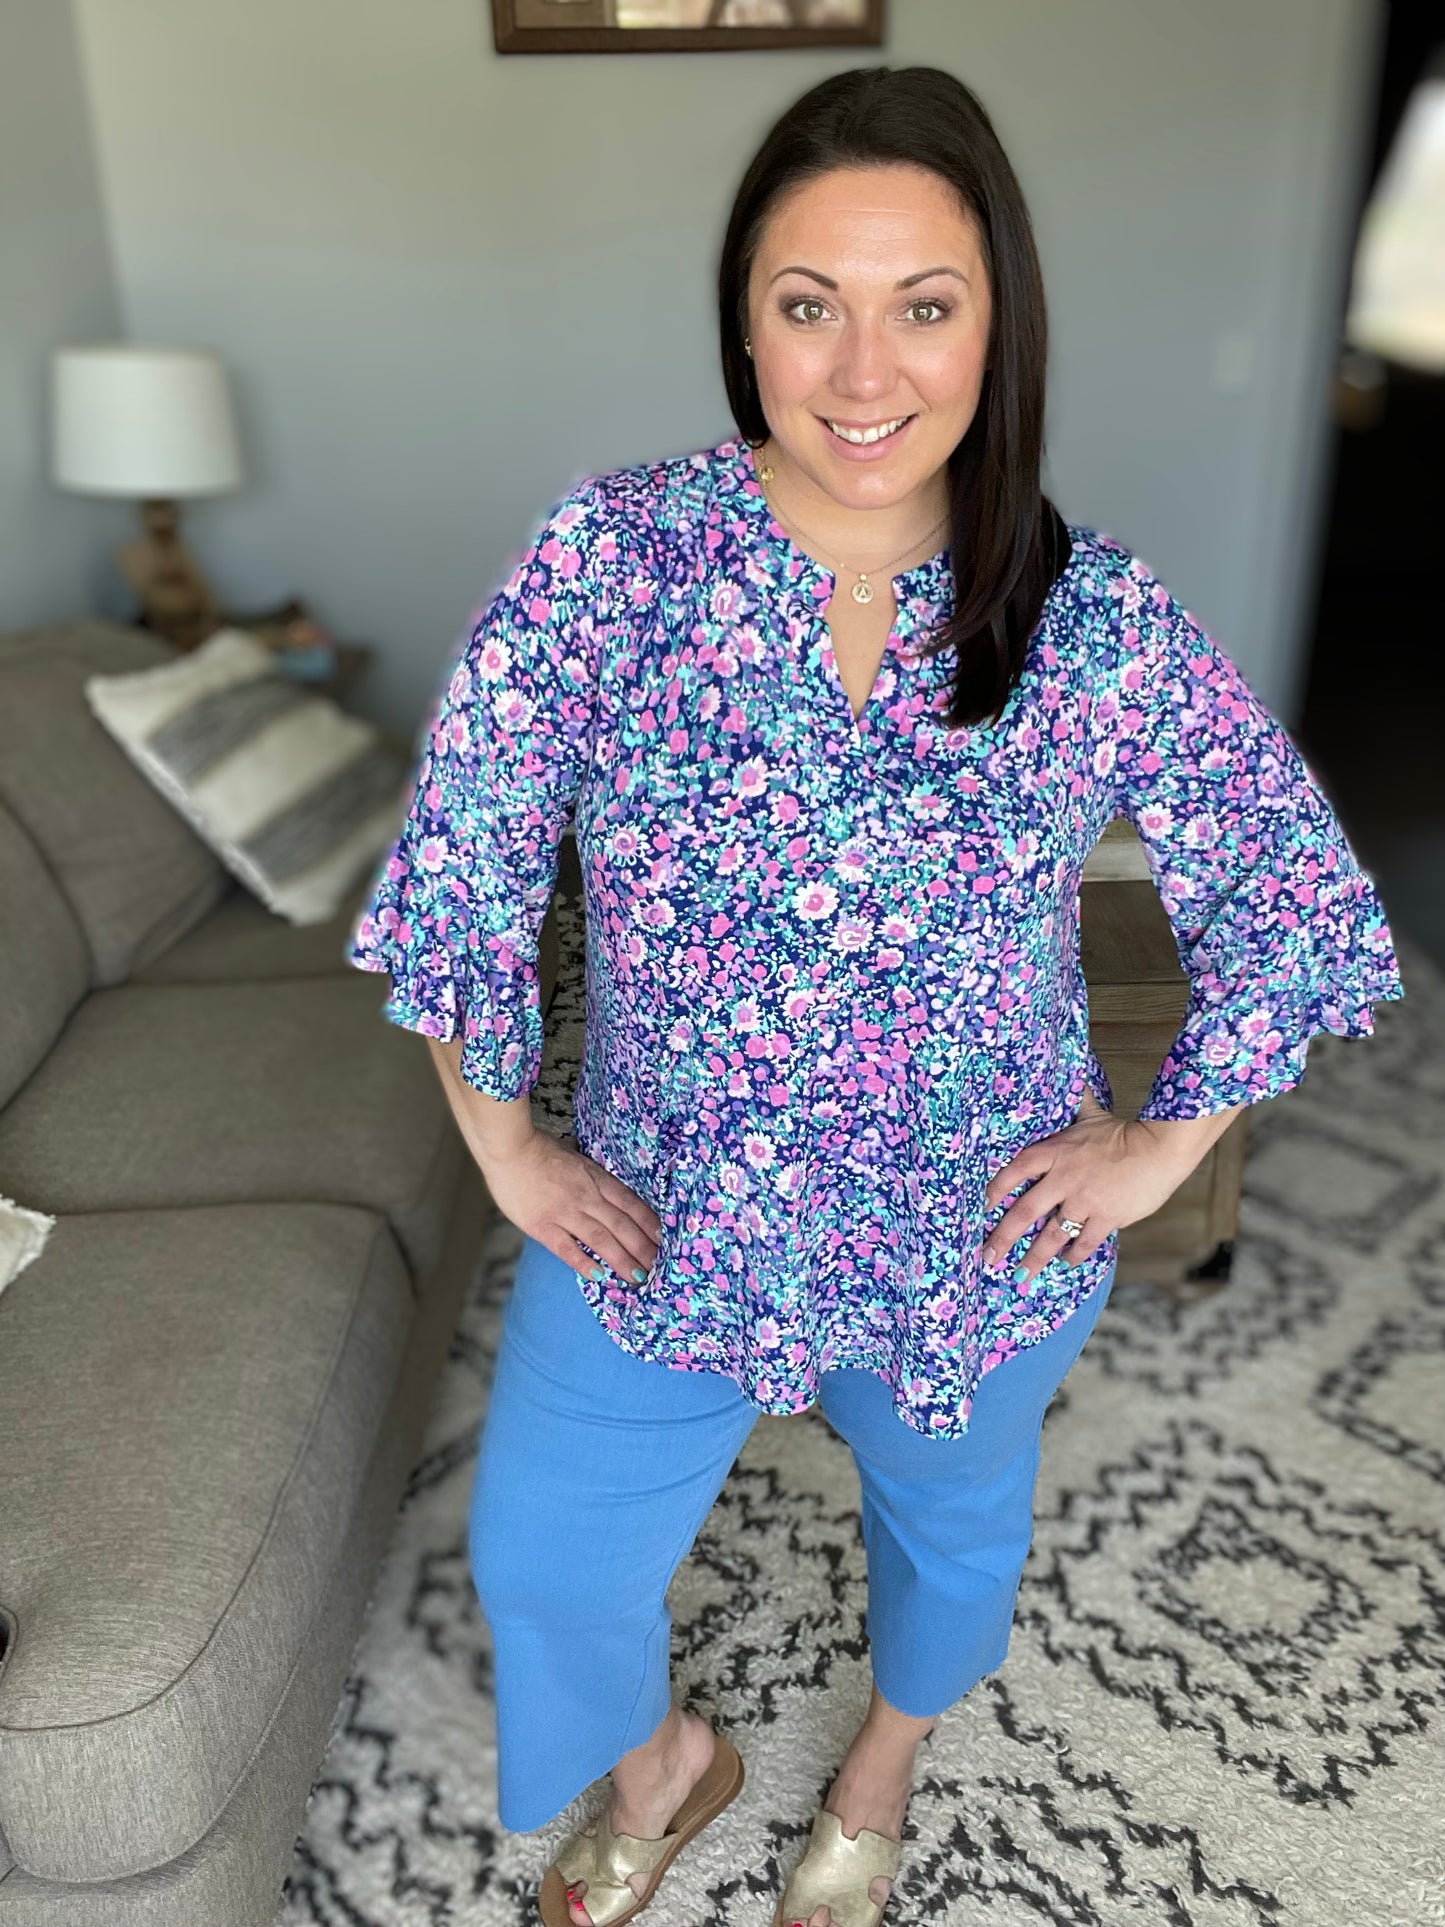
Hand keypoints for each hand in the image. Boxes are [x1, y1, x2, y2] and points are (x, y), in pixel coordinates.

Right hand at [478, 1127, 663, 1285]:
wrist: (508, 1149)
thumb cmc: (539, 1149)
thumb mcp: (575, 1156)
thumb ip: (588, 1171)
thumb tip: (598, 1178)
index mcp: (596, 1179)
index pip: (630, 1204)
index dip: (648, 1223)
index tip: (663, 1240)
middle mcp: (586, 1197)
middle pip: (622, 1225)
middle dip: (643, 1248)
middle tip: (659, 1267)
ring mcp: (565, 1212)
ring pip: (601, 1240)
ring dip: (622, 1260)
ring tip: (638, 1277)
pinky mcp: (542, 1226)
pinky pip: (567, 1248)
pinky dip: (584, 1262)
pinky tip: (599, 1276)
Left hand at [981, 1090, 1193, 1285]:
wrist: (1159, 1148)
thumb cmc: (1123, 1132)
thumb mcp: (1092, 1114)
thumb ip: (1076, 1103)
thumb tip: (1073, 1075)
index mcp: (1055, 1152)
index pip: (1014, 1171)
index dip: (994, 1190)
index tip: (981, 1208)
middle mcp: (1063, 1179)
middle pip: (1024, 1212)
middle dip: (1003, 1237)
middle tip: (987, 1257)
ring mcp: (1084, 1201)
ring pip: (1051, 1236)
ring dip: (1034, 1258)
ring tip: (1021, 1275)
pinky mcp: (1106, 1218)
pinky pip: (1083, 1243)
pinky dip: (1073, 1255)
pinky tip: (1065, 1263)